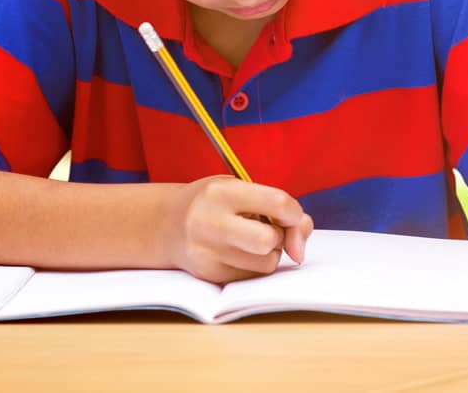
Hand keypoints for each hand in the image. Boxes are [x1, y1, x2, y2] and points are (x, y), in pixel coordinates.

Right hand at [160, 175, 312, 282]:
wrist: (166, 225)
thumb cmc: (216, 203)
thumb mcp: (242, 190)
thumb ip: (280, 207)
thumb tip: (301, 244)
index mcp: (222, 193)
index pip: (277, 203)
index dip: (294, 212)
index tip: (291, 216)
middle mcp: (210, 222)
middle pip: (269, 240)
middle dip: (281, 237)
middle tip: (271, 230)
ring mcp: (206, 252)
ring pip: (266, 263)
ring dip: (270, 254)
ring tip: (252, 240)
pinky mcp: (208, 274)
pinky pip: (252, 277)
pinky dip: (256, 266)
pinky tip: (239, 252)